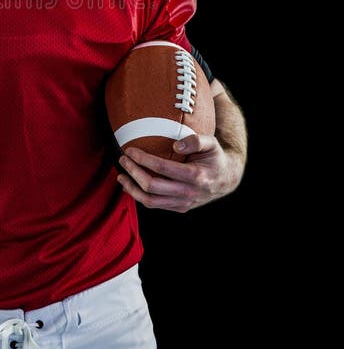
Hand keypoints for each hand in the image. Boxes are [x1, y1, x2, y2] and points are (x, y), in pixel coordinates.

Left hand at [117, 132, 242, 212]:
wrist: (227, 179)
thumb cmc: (216, 157)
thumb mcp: (212, 143)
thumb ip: (196, 140)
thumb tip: (175, 145)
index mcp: (195, 176)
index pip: (162, 168)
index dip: (143, 159)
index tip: (129, 150)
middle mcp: (188, 193)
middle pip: (151, 186)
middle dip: (133, 172)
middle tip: (122, 159)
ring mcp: (183, 203)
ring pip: (150, 201)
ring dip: (132, 188)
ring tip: (120, 176)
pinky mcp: (179, 208)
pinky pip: (155, 205)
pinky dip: (140, 196)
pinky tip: (131, 185)